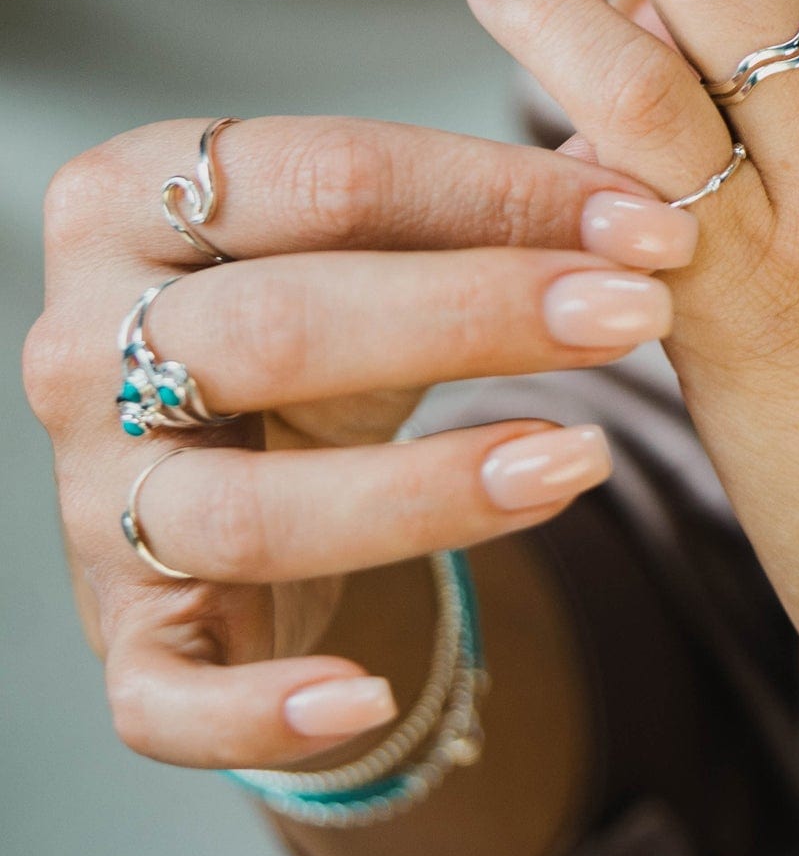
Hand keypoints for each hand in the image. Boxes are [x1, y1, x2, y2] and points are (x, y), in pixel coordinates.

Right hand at [24, 117, 694, 769]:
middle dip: (480, 316)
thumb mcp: (399, 242)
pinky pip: (168, 695)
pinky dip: (262, 712)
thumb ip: (503, 193)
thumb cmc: (332, 322)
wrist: (248, 463)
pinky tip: (370, 695)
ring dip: (426, 492)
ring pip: (248, 511)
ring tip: (582, 461)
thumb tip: (654, 144)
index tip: (652, 221)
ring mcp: (93, 495)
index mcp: (137, 198)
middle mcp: (88, 342)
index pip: (328, 178)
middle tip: (638, 312)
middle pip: (283, 327)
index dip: (501, 194)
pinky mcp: (125, 634)